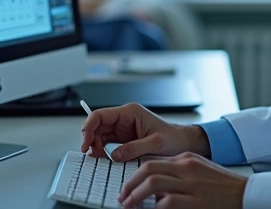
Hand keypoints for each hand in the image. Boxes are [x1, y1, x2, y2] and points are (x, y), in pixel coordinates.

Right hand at [80, 103, 210, 160]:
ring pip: (101, 135)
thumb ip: (134, 148)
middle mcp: (125, 119)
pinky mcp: (125, 139)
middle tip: (91, 154)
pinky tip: (105, 158)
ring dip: (97, 146)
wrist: (184, 143)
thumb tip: (114, 155)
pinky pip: (108, 143)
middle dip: (91, 139)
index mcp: (130, 112)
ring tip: (99, 158)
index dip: (89, 127)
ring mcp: (124, 129)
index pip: (101, 115)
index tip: (86, 142)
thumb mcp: (155, 143)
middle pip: (98, 126)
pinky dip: (103, 151)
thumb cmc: (173, 137)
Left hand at [119, 152, 245, 208]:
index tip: (127, 187)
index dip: (135, 175)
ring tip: (129, 205)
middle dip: (130, 183)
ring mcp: (191, 184)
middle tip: (123, 196)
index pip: (153, 161)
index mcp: (187, 158)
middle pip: (149, 169)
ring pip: (154, 183)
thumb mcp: (199, 170)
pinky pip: (166, 202)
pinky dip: (154, 207)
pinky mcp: (195, 201)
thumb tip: (154, 184)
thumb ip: (178, 172)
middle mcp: (187, 167)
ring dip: (136, 195)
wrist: (246, 194)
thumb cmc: (222, 186)